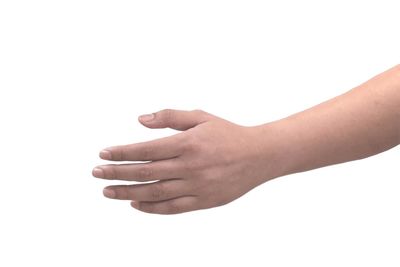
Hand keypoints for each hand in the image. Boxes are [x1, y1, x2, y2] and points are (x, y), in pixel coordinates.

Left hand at [92, 109, 279, 213]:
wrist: (259, 156)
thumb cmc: (228, 134)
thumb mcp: (201, 117)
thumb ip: (170, 116)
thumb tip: (140, 119)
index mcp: (187, 143)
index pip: (145, 150)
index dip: (121, 152)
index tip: (103, 153)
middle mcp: (189, 166)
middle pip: (145, 172)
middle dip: (117, 172)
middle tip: (96, 172)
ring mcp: (196, 187)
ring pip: (154, 193)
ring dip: (127, 192)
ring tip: (108, 191)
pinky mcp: (203, 201)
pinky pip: (172, 208)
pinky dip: (151, 208)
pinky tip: (135, 204)